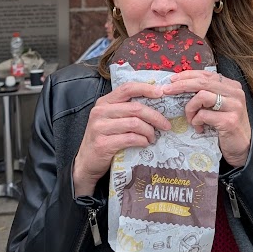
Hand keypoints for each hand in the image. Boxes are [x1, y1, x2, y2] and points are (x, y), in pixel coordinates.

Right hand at [73, 81, 169, 195]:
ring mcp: (99, 128)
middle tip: (166, 125)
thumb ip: (126, 110)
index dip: (146, 88)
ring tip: (153, 137)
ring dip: (149, 131)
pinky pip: (130, 139)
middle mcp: (100, 112)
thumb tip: (155, 101)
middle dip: (155, 116)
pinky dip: (142, 141)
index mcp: (104, 102)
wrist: (86, 163)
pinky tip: (145, 143)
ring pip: (135, 124)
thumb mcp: (111, 119)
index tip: (161, 93)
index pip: (127, 88)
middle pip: (135, 108)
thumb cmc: (104, 139)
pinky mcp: (103, 144)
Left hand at [165, 70, 252, 168]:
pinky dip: (196, 121)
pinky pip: (203, 115)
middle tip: (166, 90)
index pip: (206, 75)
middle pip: (202, 82)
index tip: (172, 80)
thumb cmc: (226, 126)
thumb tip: (180, 84)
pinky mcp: (229, 121)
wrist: (242, 148)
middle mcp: (235, 93)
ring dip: (189, 108)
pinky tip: (199, 128)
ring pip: (201, 96)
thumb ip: (207, 94)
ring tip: (190, 118)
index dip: (187, 75)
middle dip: (181, 85)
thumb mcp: (219, 106)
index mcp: (232, 86)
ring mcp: (234, 106)